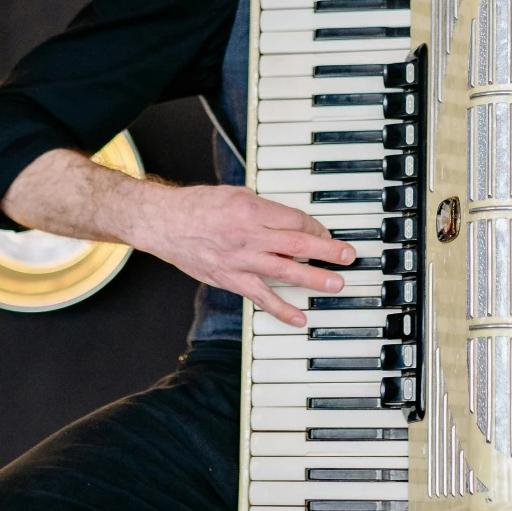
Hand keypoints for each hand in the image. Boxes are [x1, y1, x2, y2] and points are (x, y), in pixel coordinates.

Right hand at [0, 150, 355, 327]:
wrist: (163, 223)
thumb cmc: (197, 205)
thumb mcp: (236, 193)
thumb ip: (264, 209)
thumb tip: (291, 222)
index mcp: (251, 208)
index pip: (296, 220)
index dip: (318, 229)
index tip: (329, 235)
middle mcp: (248, 235)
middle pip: (298, 244)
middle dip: (328, 251)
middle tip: (348, 257)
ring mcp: (239, 260)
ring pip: (285, 271)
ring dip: (314, 279)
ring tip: (336, 284)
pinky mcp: (230, 279)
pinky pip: (260, 297)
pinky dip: (281, 309)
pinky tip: (299, 317)